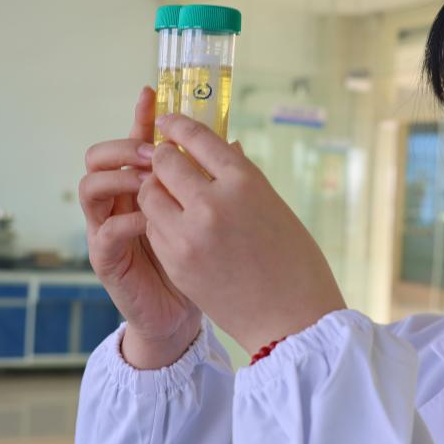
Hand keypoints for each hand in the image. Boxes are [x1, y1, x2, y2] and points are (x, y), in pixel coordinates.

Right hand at [79, 88, 200, 367]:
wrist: (185, 315)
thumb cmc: (201, 264)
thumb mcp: (211, 217)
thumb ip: (214, 182)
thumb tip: (234, 144)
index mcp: (142, 185)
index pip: (134, 141)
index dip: (141, 117)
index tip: (153, 92)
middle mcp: (119, 202)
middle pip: (99, 156)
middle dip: (123, 146)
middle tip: (151, 150)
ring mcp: (107, 230)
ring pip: (90, 187)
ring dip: (119, 177)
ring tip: (148, 180)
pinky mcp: (107, 261)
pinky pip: (106, 231)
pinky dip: (127, 220)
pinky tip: (151, 220)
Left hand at [139, 114, 345, 355]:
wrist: (293, 321)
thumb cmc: (293, 262)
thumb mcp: (273, 207)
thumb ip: (240, 177)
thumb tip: (221, 148)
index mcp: (245, 181)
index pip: (198, 138)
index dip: (177, 125)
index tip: (166, 122)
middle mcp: (214, 201)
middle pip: (165, 162)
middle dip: (162, 160)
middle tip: (165, 163)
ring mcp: (190, 233)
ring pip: (149, 193)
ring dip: (155, 191)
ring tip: (170, 199)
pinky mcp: (176, 261)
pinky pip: (153, 227)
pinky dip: (159, 222)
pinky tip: (177, 229)